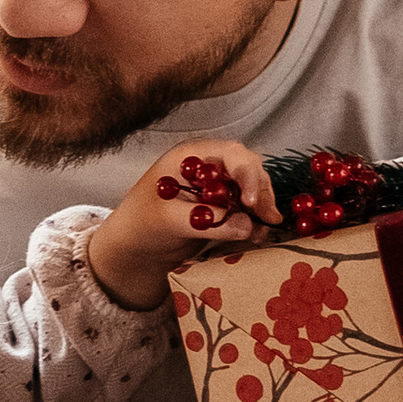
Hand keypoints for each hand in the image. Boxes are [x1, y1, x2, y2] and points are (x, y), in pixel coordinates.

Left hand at [86, 139, 279, 310]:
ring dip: (262, 207)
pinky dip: (256, 220)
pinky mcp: (224, 206)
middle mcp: (209, 166)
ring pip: (253, 188)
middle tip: (269, 219)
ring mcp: (218, 186)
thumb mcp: (168, 221)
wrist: (134, 247)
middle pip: (248, 169)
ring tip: (263, 230)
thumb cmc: (141, 224)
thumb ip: (206, 221)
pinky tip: (258, 234)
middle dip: (261, 192)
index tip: (251, 202)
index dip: (247, 175)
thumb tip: (246, 225)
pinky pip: (248, 208)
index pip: (231, 154)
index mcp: (192, 157)